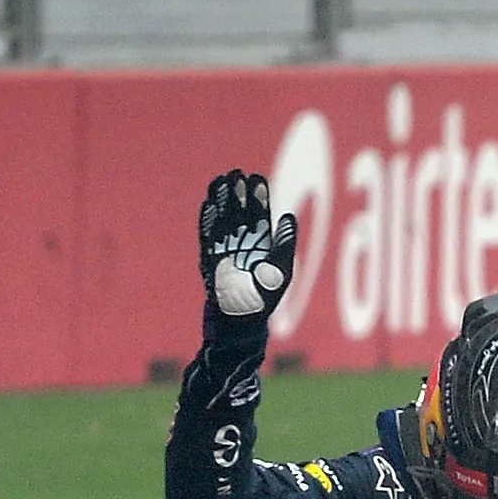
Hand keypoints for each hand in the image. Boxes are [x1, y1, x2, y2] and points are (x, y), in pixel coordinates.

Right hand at [198, 169, 297, 325]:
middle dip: (238, 193)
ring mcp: (225, 252)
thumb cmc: (263, 303)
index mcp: (262, 247)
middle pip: (239, 213)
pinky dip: (208, 221)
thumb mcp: (280, 272)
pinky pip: (208, 237)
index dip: (258, 197)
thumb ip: (284, 245)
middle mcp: (243, 246)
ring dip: (222, 201)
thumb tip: (289, 216)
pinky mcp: (210, 261)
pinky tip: (208, 205)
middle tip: (237, 172)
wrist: (239, 325)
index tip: (257, 178)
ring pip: (223, 220)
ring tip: (220, 181)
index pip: (260, 215)